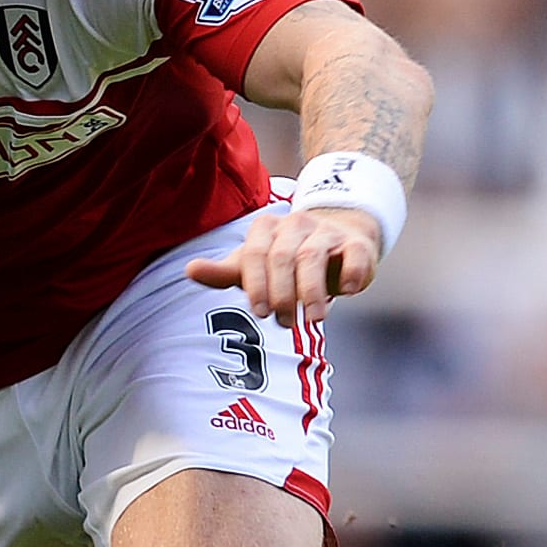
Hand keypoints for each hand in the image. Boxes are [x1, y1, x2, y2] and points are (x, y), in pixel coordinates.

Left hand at [184, 206, 380, 329]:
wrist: (336, 242)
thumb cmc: (284, 260)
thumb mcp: (252, 266)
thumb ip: (224, 272)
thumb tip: (189, 270)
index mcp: (266, 227)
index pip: (255, 254)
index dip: (257, 284)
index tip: (261, 313)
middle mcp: (295, 224)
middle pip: (283, 257)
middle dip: (283, 293)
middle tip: (284, 323)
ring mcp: (327, 231)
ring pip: (313, 256)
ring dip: (311, 291)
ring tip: (312, 319)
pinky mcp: (356, 243)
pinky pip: (354, 254)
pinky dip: (350, 273)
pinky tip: (345, 292)